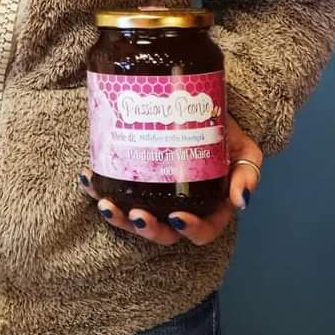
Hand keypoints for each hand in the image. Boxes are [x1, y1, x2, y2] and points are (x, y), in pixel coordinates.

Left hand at [80, 113, 262, 245]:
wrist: (201, 103)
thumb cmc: (224, 129)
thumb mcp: (244, 149)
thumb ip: (247, 172)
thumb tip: (241, 201)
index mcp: (209, 206)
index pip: (203, 231)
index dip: (190, 230)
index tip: (177, 218)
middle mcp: (178, 206)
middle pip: (163, 232)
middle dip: (147, 228)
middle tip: (136, 214)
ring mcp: (152, 194)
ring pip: (134, 217)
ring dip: (118, 216)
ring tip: (105, 203)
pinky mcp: (131, 177)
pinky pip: (113, 189)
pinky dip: (98, 188)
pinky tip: (88, 178)